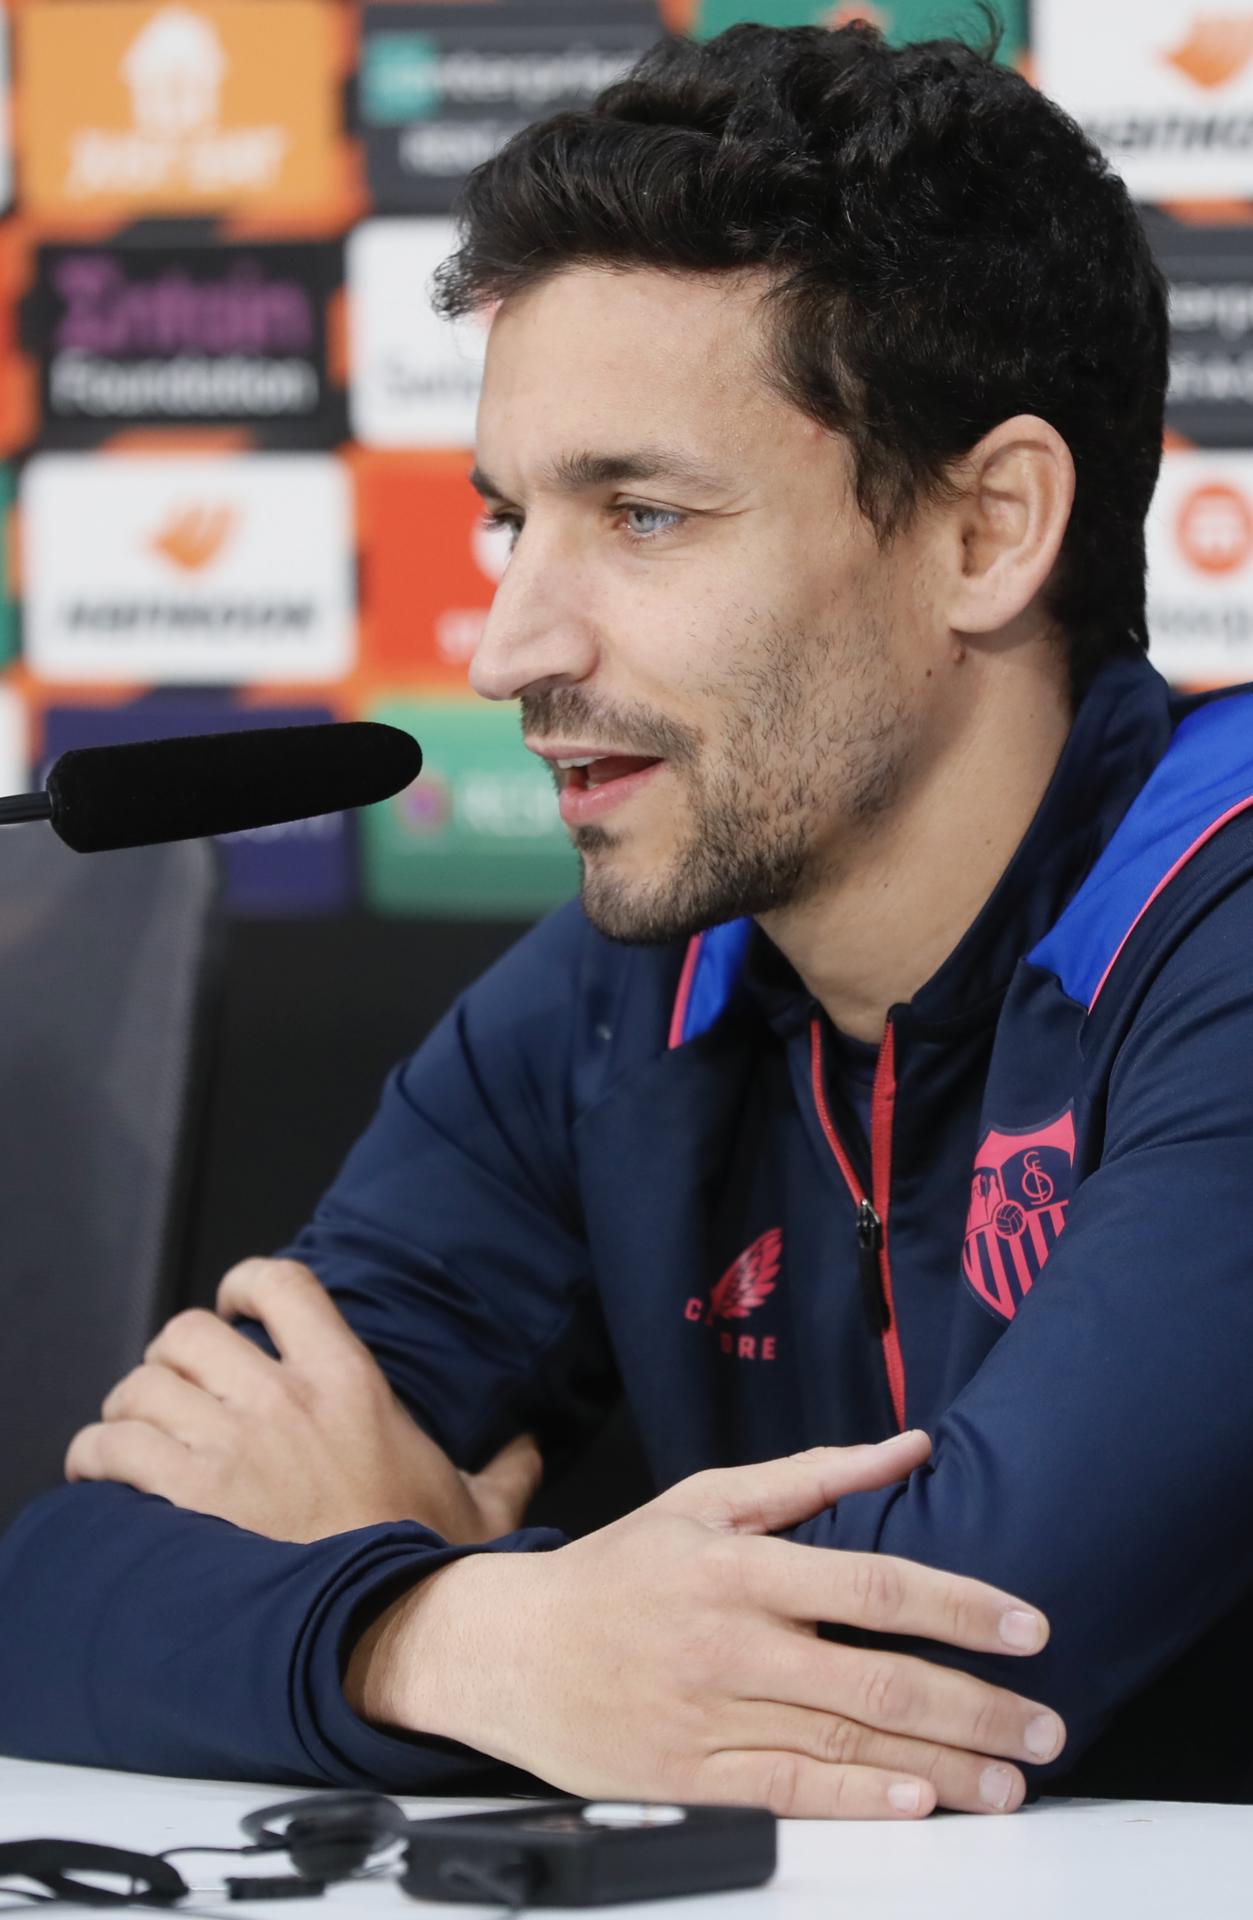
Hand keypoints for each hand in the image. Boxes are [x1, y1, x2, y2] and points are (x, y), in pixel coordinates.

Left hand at [64, 1258, 542, 1545]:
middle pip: (188, 1332)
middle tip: (179, 1389)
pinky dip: (97, 1456)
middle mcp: (283, 1400)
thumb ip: (505, 1468)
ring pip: (142, 1384)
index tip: (232, 1308)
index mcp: (350, 1382)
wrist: (391, 1628)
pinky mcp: (189, 1499)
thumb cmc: (431, 1567)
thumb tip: (528, 1447)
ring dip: (130, 1408)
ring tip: (135, 1435)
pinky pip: (113, 1447)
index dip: (244, 1282)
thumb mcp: (484, 1507)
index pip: (283, 1284)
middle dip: (172, 1355)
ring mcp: (233, 1446)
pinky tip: (106, 1476)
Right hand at [347, 1432, 1063, 1819]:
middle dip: (977, 1707)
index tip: (1028, 1627)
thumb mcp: (706, 1498)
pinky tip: (921, 1806)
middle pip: (877, 1681)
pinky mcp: (692, 1776)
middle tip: (1047, 1724)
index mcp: (739, 1565)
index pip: (874, 1587)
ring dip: (944, 1768)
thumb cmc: (618, 1570)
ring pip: (848, 1745)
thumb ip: (813, 1474)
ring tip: (1012, 1780)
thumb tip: (909, 1447)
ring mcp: (711, 1716)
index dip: (961, 1608)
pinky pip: (792, 1792)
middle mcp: (731, 1642)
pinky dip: (862, 1802)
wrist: (509, 1651)